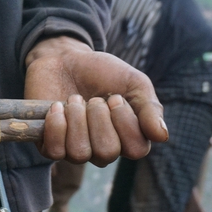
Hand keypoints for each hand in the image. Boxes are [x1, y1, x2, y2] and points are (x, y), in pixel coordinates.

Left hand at [23, 36, 167, 165]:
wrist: (65, 58)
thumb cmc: (103, 72)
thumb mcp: (134, 83)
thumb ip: (149, 108)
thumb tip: (162, 136)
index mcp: (128, 138)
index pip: (137, 150)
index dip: (126, 123)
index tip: (116, 98)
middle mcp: (102, 149)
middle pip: (107, 152)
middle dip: (99, 118)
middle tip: (94, 98)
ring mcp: (75, 149)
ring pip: (79, 153)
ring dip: (77, 119)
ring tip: (74, 99)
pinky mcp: (49, 144)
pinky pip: (54, 151)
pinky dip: (56, 126)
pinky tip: (57, 107)